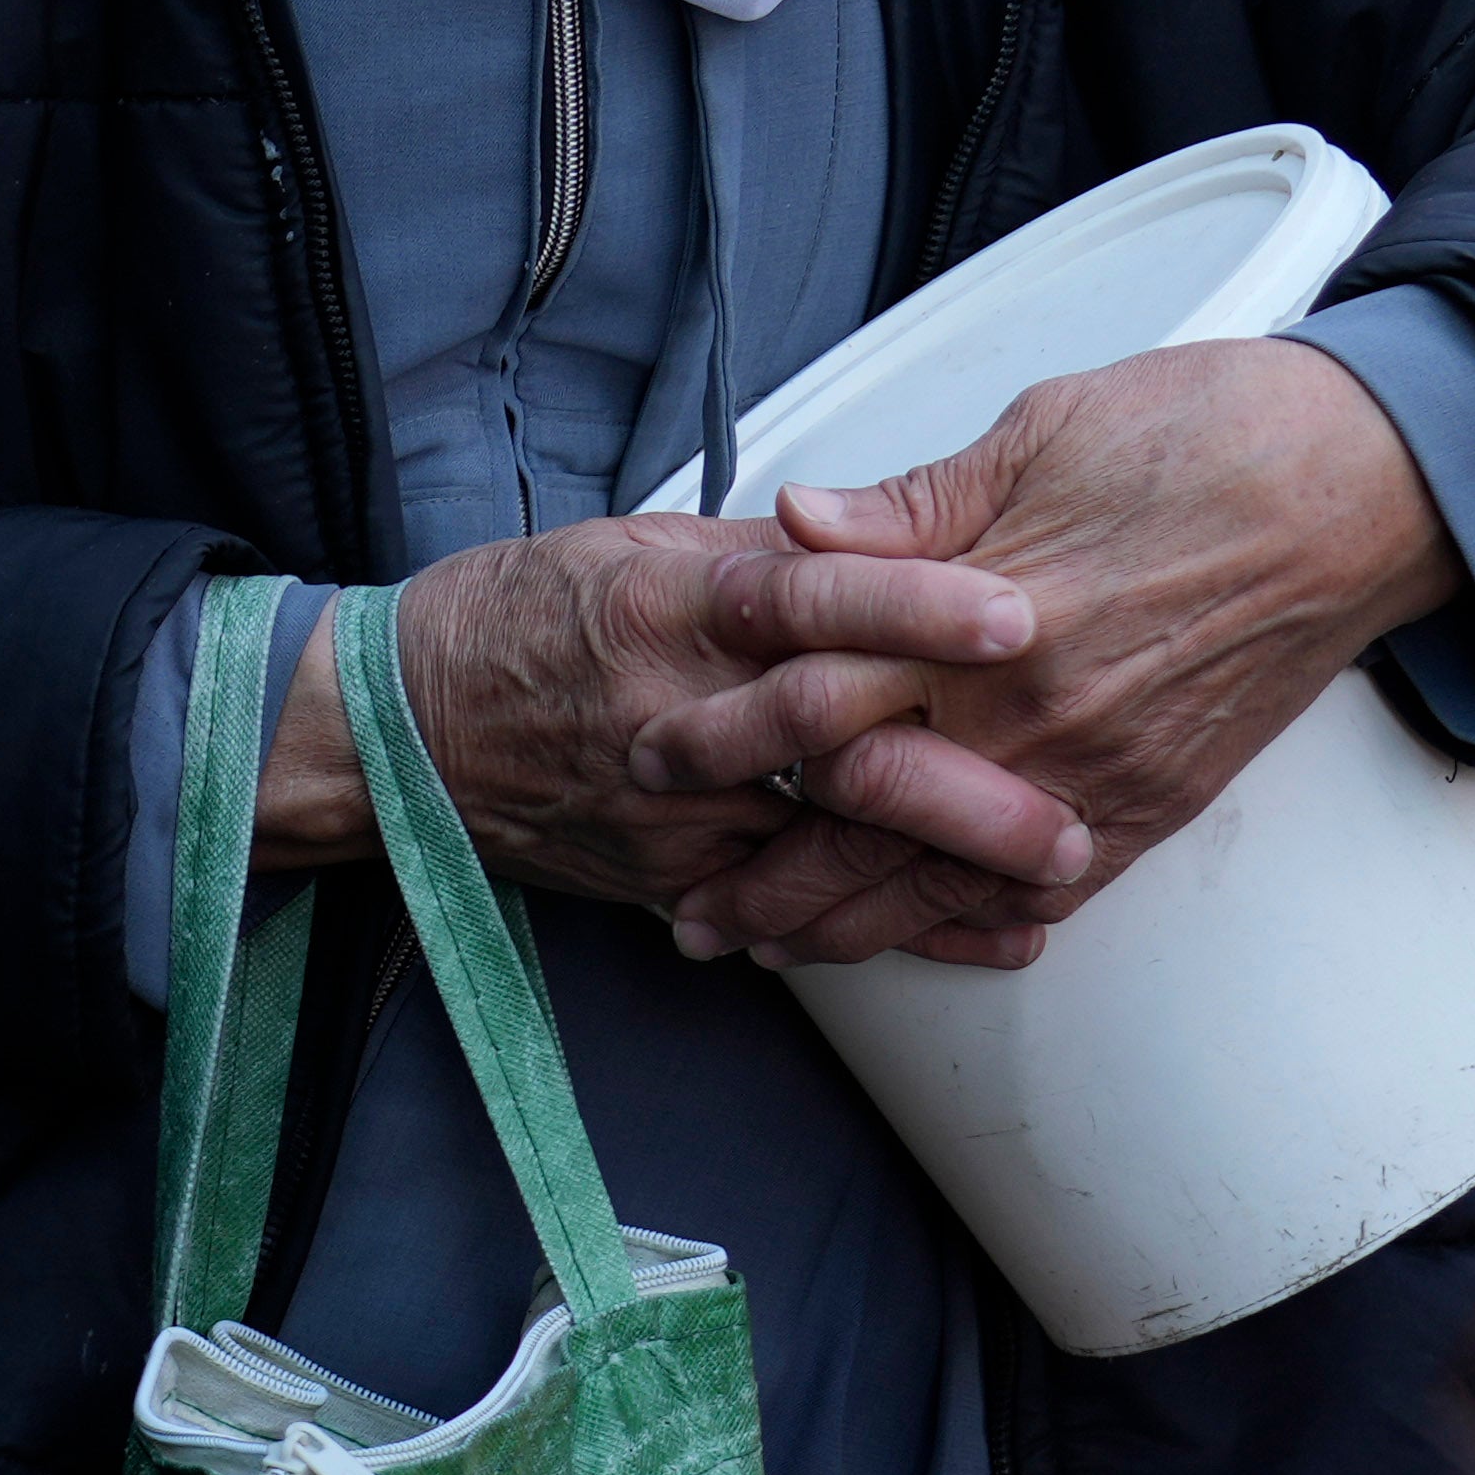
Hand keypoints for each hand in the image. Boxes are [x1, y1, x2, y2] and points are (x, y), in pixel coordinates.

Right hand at [250, 515, 1061, 971]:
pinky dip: (887, 929)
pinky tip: (976, 937)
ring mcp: (670, 813)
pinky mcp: (667, 879)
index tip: (1015, 613)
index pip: (808, 599)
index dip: (913, 605)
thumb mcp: (637, 546)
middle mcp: (676, 714)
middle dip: (959, 788)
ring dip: (945, 874)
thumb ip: (766, 556)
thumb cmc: (528, 615)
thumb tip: (881, 538)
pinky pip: (789, 913)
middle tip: (1070, 811)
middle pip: (831, 748)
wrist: (404, 729)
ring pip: (824, 849)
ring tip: (1057, 881)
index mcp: (671, 605)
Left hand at [686, 337, 1472, 967]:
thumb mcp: (1041, 428)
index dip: (729, 731)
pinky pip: (1045, 887)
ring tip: (764, 949)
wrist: (1369, 488)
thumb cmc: (1212, 433)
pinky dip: (969, 925)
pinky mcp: (1159, 802)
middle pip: (864, 815)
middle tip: (681, 906)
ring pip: (943, 876)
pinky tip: (916, 945)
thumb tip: (792, 522)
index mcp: (987, 613)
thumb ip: (912, 503)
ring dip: (846, 921)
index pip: (822, 691)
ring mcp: (1099, 773)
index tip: (653, 751)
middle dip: (764, 865)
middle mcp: (1034, 715)